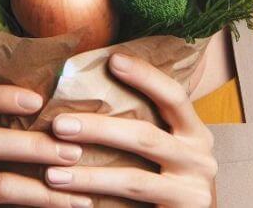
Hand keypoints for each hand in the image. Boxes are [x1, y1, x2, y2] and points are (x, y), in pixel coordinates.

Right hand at [0, 85, 91, 206]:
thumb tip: (65, 111)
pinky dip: (39, 206)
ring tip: (77, 189)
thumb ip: (17, 133)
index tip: (38, 100)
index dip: (0, 97)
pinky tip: (66, 205)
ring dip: (44, 187)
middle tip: (73, 153)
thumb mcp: (3, 155)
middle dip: (35, 145)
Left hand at [44, 53, 217, 207]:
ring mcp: (193, 191)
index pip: (174, 96)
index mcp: (195, 133)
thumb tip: (92, 89)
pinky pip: (132, 207)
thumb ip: (142, 124)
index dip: (146, 76)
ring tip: (52, 173)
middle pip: (145, 137)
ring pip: (133, 179)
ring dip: (89, 175)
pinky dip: (98, 202)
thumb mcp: (167, 148)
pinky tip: (70, 201)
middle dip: (98, 129)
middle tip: (59, 125)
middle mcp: (201, 159)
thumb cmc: (168, 181)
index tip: (113, 60)